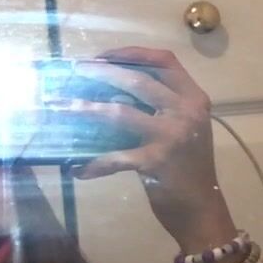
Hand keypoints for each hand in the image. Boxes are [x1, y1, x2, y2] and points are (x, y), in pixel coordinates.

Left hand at [66, 47, 236, 250]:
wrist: (203, 209)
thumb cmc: (189, 168)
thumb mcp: (182, 129)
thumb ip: (157, 109)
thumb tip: (109, 95)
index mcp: (194, 98)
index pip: (164, 61)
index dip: (132, 53)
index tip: (104, 56)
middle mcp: (186, 111)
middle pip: (138, 80)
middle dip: (101, 72)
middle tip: (74, 71)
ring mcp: (171, 136)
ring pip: (120, 112)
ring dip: (85, 109)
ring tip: (60, 106)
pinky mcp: (156, 162)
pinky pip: (115, 157)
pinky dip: (94, 164)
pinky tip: (78, 170)